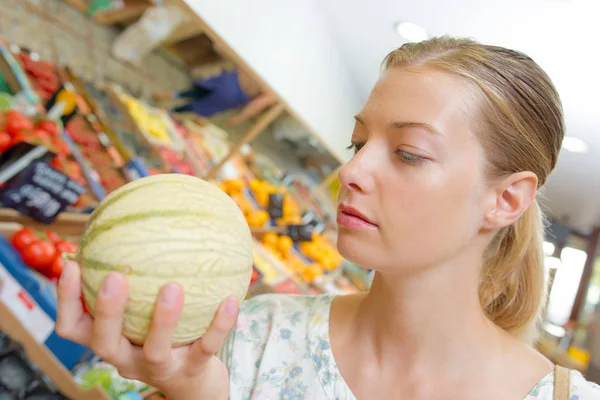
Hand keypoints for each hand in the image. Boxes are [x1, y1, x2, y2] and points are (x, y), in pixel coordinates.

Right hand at [56, 262, 238, 399]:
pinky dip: (219, 324)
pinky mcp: (191, 372)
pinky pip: (206, 347)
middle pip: (104, 342)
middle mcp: (127, 359)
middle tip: (115, 276)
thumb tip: (138, 224)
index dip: (66, 298)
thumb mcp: (143, 313)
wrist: (193, 382)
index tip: (72, 262)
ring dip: (163, 319)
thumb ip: (137, 282)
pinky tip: (231, 299)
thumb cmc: (165, 336)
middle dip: (107, 310)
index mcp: (110, 341)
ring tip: (173, 287)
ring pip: (155, 350)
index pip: (73, 326)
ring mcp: (159, 369)